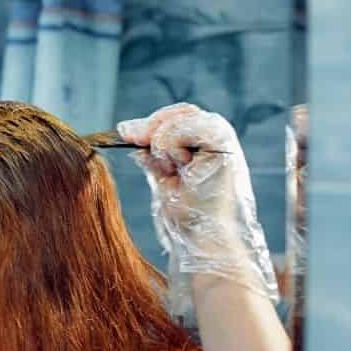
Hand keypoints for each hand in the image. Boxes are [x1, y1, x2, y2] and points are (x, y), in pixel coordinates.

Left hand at [117, 103, 277, 312]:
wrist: (202, 239)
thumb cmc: (187, 215)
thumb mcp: (162, 177)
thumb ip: (151, 153)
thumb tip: (126, 129)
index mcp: (203, 144)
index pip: (175, 117)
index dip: (149, 122)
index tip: (123, 133)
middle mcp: (216, 138)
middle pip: (181, 111)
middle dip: (152, 126)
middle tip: (134, 141)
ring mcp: (224, 141)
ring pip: (184, 117)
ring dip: (163, 138)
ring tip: (169, 165)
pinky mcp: (226, 147)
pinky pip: (191, 126)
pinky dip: (173, 141)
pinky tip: (177, 163)